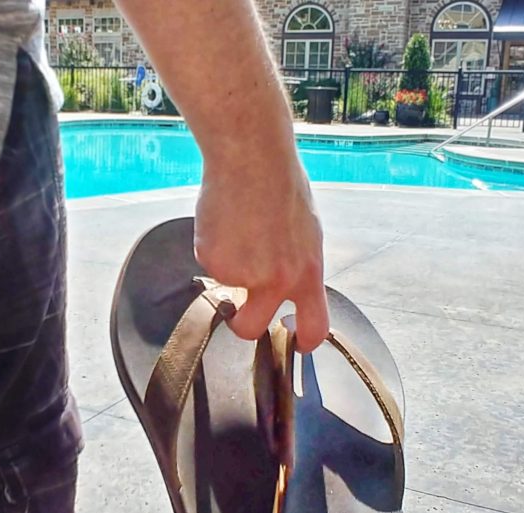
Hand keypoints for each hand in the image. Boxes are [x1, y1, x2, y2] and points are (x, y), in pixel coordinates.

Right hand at [194, 149, 328, 352]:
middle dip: (240, 325)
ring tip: (238, 226)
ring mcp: (241, 274)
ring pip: (226, 284)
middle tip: (237, 309)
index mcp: (307, 273)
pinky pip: (209, 262)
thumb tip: (287, 281)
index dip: (305, 342)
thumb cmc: (282, 186)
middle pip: (250, 329)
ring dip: (228, 263)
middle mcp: (275, 281)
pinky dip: (213, 245)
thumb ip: (297, 265)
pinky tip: (224, 219)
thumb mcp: (307, 232)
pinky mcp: (212, 260)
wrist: (252, 159)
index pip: (314, 326)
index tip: (297, 342)